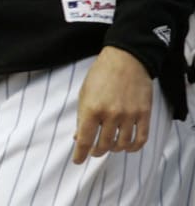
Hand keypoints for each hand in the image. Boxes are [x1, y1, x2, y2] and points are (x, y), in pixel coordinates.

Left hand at [71, 45, 152, 163]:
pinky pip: (141, 139)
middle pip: (104, 144)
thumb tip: (78, 137)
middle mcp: (111, 114)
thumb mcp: (84, 94)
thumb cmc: (100, 75)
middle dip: (96, 151)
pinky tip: (128, 147)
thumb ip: (81, 116)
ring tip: (110, 146)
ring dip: (114, 149)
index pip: (85, 139)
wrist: (126, 60)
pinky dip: (134, 147)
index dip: (80, 154)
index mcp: (92, 109)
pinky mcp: (144, 114)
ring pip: (122, 144)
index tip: (77, 161)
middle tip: (94, 151)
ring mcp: (129, 115)